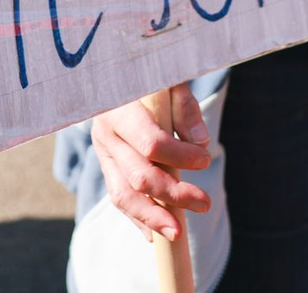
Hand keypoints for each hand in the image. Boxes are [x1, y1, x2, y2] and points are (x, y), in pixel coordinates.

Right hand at [90, 83, 211, 240]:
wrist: (114, 74)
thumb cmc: (148, 73)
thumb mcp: (168, 76)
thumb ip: (184, 106)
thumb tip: (201, 141)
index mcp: (120, 108)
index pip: (149, 142)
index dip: (179, 156)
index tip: (205, 159)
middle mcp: (106, 134)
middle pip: (138, 175)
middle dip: (173, 195)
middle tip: (204, 203)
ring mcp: (102, 153)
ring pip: (122, 195)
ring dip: (152, 217)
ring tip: (176, 233)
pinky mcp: (106, 166)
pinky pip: (119, 197)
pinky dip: (137, 217)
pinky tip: (155, 234)